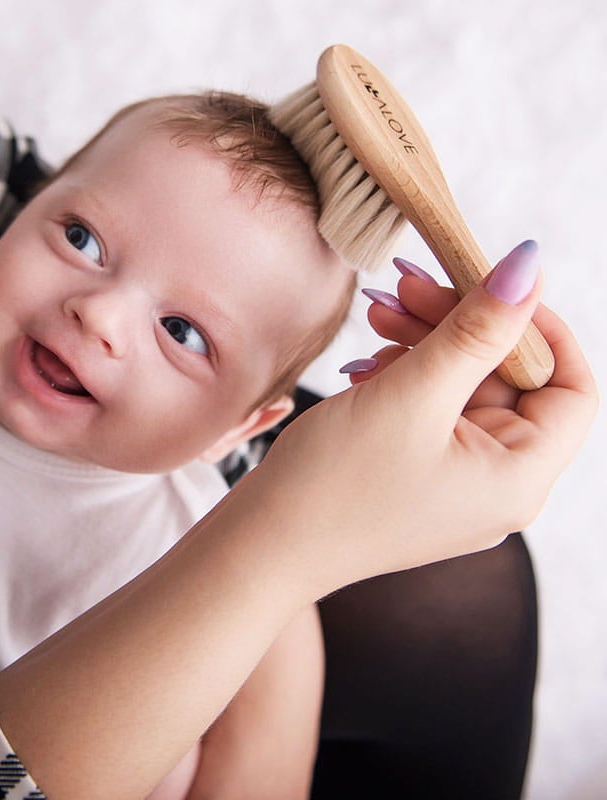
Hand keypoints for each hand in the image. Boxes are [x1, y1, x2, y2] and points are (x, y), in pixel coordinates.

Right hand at [251, 242, 597, 597]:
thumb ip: (476, 330)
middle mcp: (498, 487)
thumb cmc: (333, 485)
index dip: (541, 328)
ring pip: (463, 391)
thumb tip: (529, 267)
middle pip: (507, 381)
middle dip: (461, 327)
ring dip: (426, 346)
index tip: (495, 284)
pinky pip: (431, 413)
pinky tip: (368, 364)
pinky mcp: (419, 478)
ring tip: (375, 317)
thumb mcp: (411, 395)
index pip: (571, 389)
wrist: (264, 545)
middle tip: (407, 286)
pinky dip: (406, 378)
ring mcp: (456, 484)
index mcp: (518, 479)